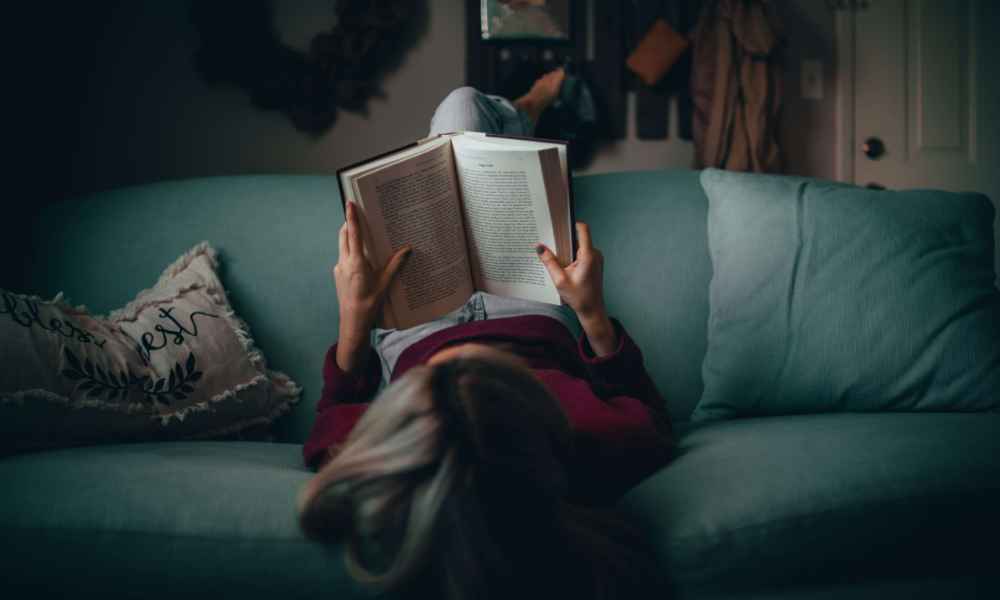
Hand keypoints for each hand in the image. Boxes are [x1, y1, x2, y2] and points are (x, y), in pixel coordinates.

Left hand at [334, 202, 409, 369]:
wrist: (352, 323)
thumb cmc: (369, 305)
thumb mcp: (385, 284)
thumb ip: (395, 264)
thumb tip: (407, 249)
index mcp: (356, 263)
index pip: (353, 233)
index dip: (351, 217)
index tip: (349, 203)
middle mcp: (344, 263)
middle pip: (344, 235)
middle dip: (349, 223)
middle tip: (358, 214)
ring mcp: (339, 269)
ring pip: (342, 246)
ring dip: (350, 237)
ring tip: (362, 234)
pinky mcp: (338, 275)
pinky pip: (344, 257)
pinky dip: (351, 251)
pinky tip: (362, 257)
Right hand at [536, 222, 617, 355]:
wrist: (592, 310)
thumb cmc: (579, 297)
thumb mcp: (560, 280)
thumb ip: (549, 262)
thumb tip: (539, 247)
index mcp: (588, 255)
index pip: (583, 229)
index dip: (571, 223)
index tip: (559, 223)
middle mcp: (595, 254)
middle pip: (578, 237)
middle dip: (564, 239)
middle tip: (550, 242)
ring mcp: (596, 258)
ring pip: (579, 246)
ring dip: (567, 250)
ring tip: (554, 256)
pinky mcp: (594, 263)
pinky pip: (582, 253)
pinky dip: (571, 256)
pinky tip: (562, 265)